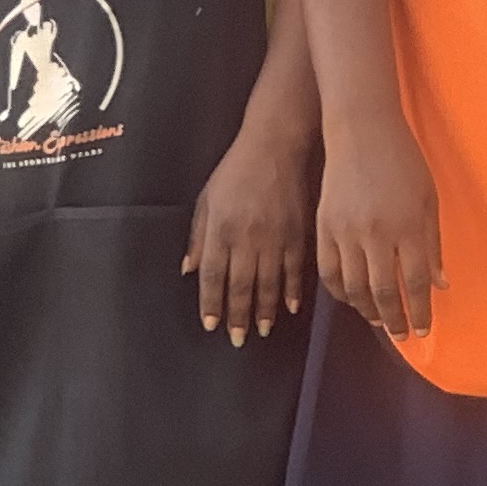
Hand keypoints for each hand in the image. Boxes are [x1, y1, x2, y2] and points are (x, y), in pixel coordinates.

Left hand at [187, 121, 315, 342]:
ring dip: (265, 310)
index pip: (213, 276)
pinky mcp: (297, 233)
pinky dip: (292, 291)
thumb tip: (189, 269)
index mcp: (220, 229)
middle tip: (238, 339)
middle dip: (238, 315)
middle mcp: (246, 238)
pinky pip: (294, 269)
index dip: (211, 303)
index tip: (211, 325)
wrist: (275, 146)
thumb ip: (198, 236)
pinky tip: (291, 308)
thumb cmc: (236, 170)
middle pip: (240, 286)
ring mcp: (274, 237)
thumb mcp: (206, 199)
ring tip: (263, 331)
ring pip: (268, 283)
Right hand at [314, 109, 441, 337]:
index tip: (424, 330)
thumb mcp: (428, 200)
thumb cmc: (403, 162)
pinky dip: (340, 291)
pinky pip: (329, 271)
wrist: (360, 132)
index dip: (420, 311)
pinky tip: (352, 299)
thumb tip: (440, 285)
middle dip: (395, 319)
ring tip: (379, 320)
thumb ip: (432, 245)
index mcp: (407, 227)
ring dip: (367, 310)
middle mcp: (376, 234)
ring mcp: (346, 231)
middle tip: (402, 335)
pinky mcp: (324, 227)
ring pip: (354, 287)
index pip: (414, 283)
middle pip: (384, 291)